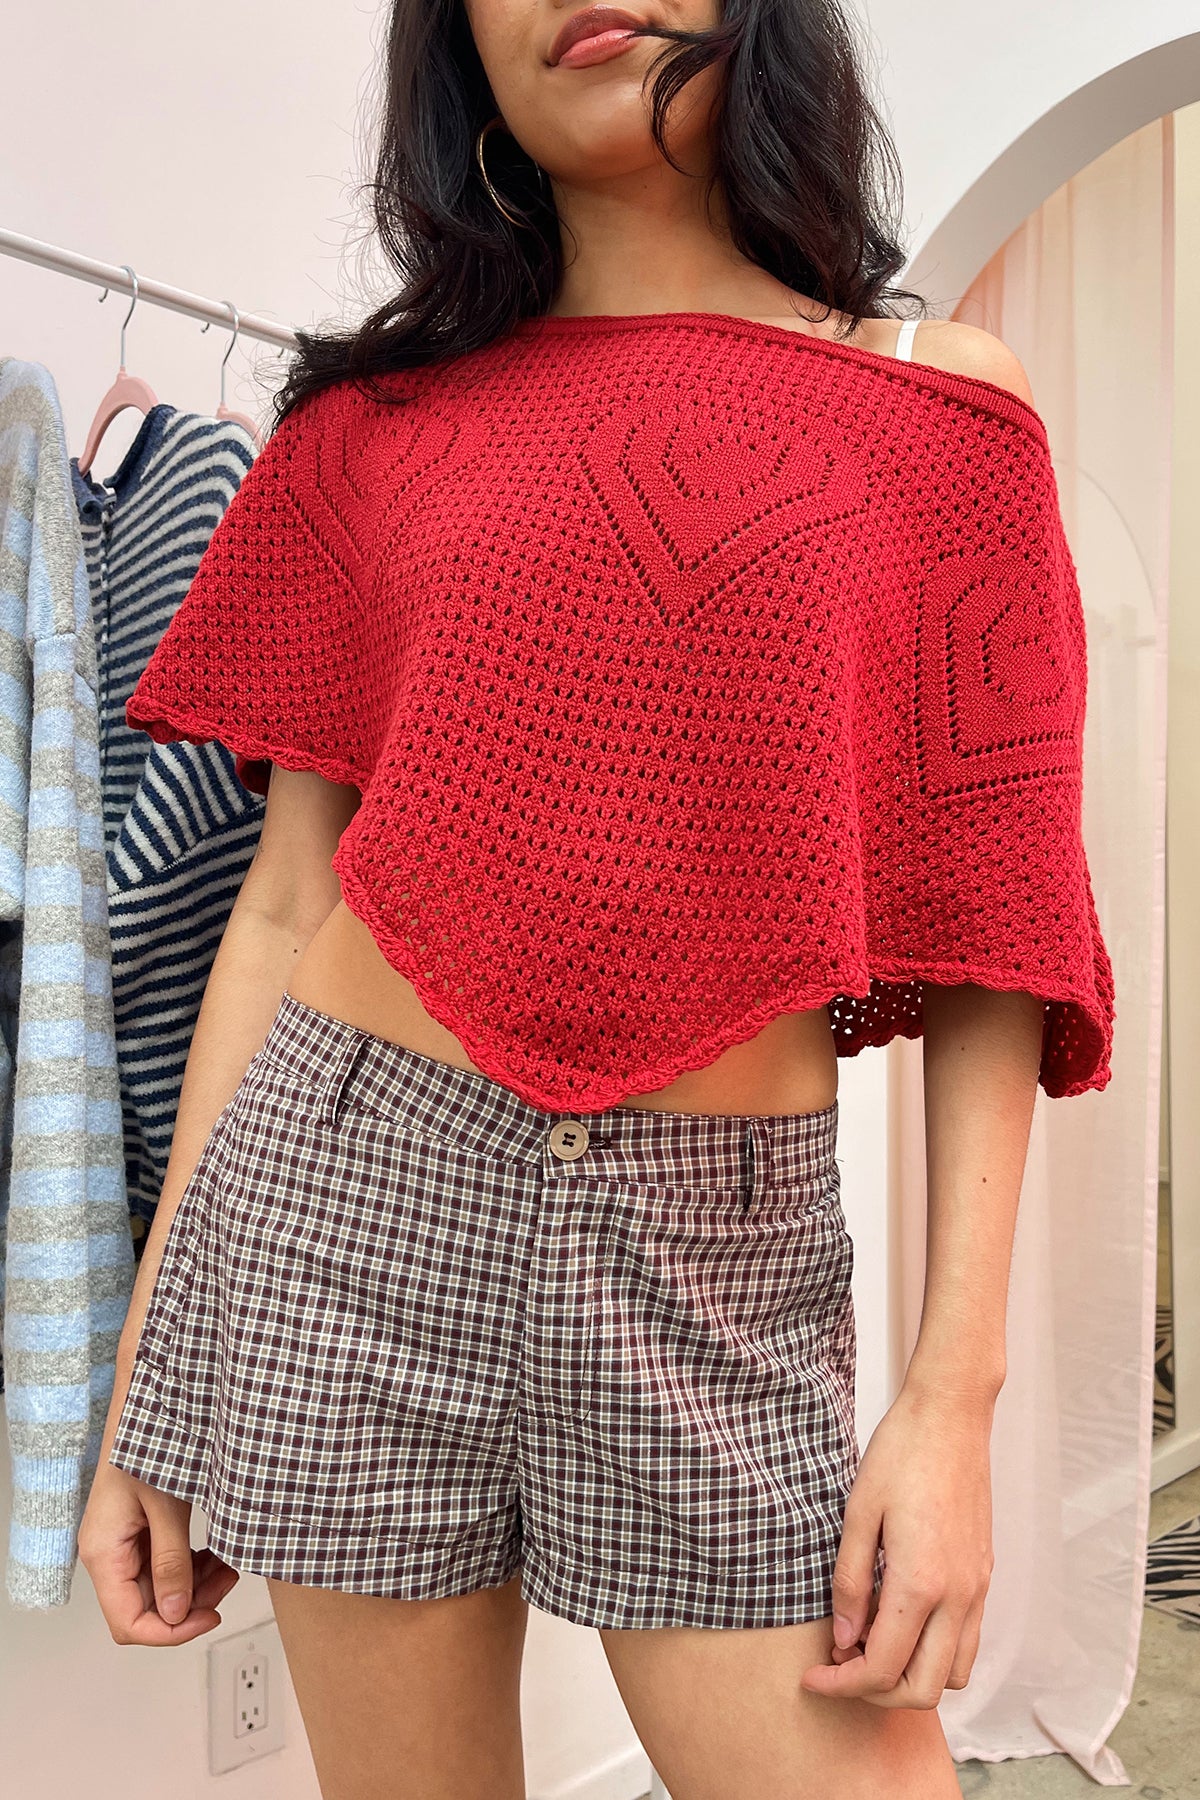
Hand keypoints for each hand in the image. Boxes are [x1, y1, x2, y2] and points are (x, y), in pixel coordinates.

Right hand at [79, 1459, 239, 1644]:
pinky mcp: (136, 1533)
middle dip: (189, 1605)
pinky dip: (189, 1566)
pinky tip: (214, 1554)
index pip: (127, 1623)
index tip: (209, 1618)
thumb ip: (171, 1561)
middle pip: (145, 1609)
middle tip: (228, 1583)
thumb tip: (177, 1613)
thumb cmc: (146, 1443)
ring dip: (194, 1586)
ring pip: (157, 1589)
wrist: (143, 1404)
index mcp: (103, 1553)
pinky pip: (161, 1565)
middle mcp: (106, 1554)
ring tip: (228, 1567)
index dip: (169, 1632)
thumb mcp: (166, 1505)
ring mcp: (121, 1544)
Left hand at [800, 1380, 995, 1708]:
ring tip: (869, 1642)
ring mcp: (977, 1588)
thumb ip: (850, 1582)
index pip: (882, 1670)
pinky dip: (935, 1652)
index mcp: (921, 1584)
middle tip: (839, 1667)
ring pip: (954, 1673)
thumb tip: (843, 1641)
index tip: (812, 1677)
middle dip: (876, 1693)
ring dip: (911, 1676)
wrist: (950, 1416)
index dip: (841, 1686)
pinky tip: (899, 1619)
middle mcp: (958, 1596)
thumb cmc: (901, 1453)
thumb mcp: (857, 1513)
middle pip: (924, 1690)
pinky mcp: (984, 1576)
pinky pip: (967, 1640)